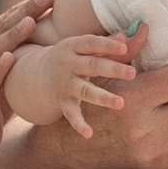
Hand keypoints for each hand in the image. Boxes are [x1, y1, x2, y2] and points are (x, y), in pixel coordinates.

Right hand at [5, 30, 137, 141]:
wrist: (34, 76)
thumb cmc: (70, 58)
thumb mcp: (82, 46)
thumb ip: (106, 43)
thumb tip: (131, 34)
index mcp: (73, 46)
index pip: (91, 43)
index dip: (107, 45)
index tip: (124, 48)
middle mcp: (68, 64)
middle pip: (92, 66)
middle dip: (112, 69)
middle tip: (132, 73)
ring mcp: (64, 84)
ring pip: (85, 91)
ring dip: (103, 97)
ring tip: (121, 103)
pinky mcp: (62, 102)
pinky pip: (71, 114)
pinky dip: (79, 124)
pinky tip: (89, 134)